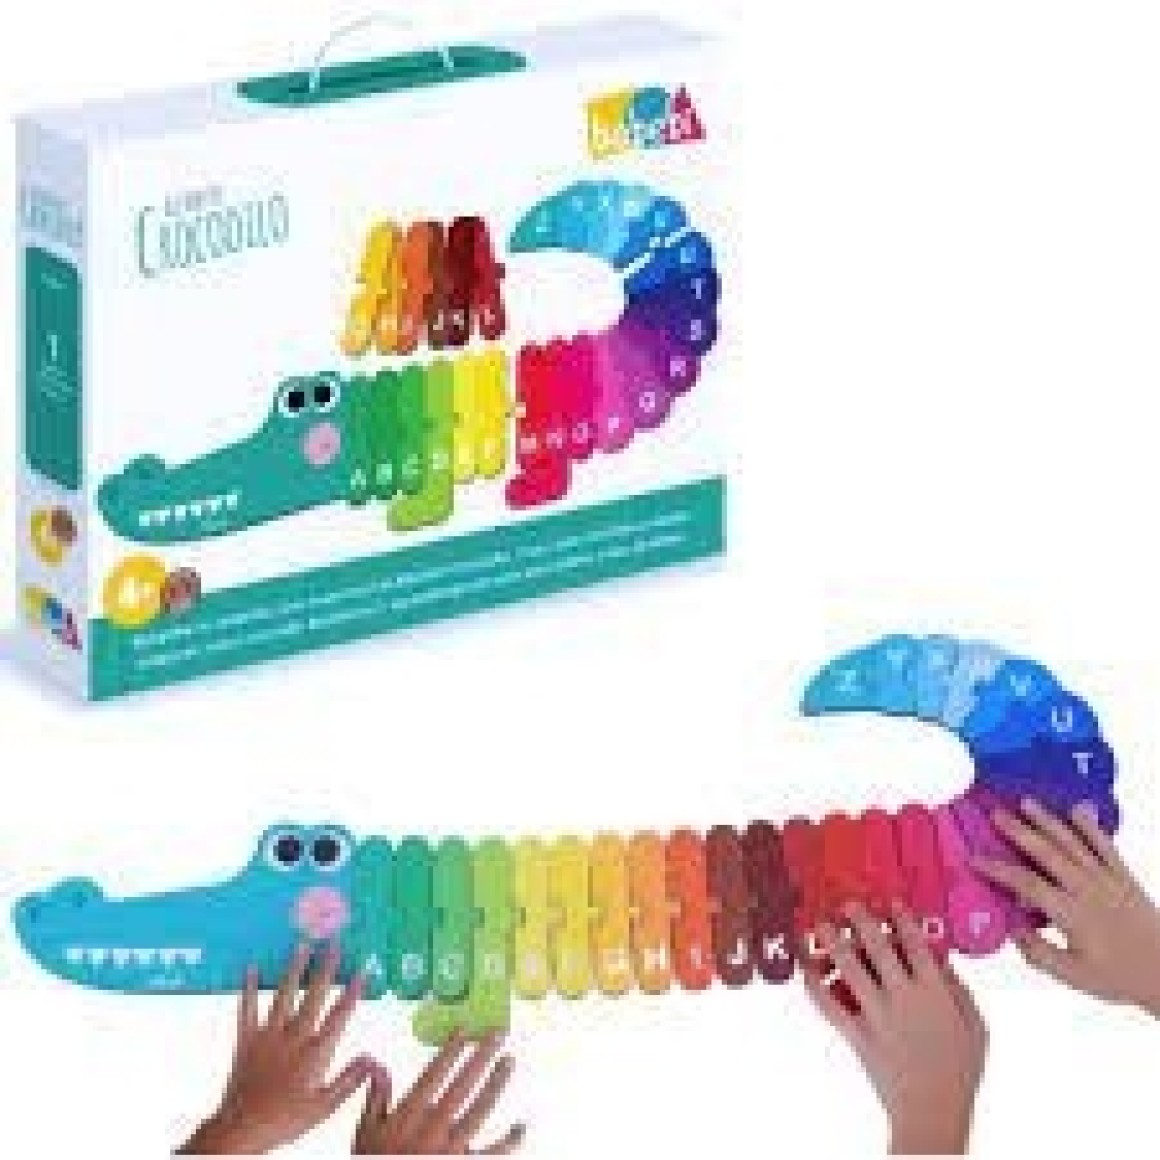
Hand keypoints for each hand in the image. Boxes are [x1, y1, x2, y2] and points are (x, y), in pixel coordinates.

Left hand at [180, 943, 375, 1153]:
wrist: (241, 1129)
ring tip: (303, 946)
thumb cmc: (285, 1121)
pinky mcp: (246, 1039)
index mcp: (315, 1053)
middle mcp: (294, 1037)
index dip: (351, 993)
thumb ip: (349, 1081)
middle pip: (313, 996)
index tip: (362, 971)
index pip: (338, 1016)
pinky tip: (250, 969)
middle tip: (334, 944)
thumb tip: (372, 1058)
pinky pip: (247, 1009)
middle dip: (326, 969)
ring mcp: (268, 1035)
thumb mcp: (324, 1107)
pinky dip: (248, 988)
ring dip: (294, 969)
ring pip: (284, 995)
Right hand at [353, 1032, 524, 1154]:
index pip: (432, 1076)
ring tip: (509, 1061)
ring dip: (496, 1085)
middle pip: (462, 1087)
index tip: (465, 1029)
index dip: (449, 1052)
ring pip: (479, 1112)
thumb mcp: (366, 1132)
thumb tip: (377, 1065)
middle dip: (481, 1058)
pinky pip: (491, 1153)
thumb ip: (375, 1099)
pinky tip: (521, 1126)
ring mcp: (449, 1149)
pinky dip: (509, 1141)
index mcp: (407, 1116)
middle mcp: (431, 1129)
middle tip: (498, 1034)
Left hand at [805, 901, 986, 1154]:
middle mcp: (904, 998)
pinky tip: (807, 970)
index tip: (891, 903)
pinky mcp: (858, 1035)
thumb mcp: (977, 1030)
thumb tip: (945, 963)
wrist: (933, 1113)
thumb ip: (961, 993)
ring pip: (850, 970)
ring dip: (833, 944)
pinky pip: (830, 1006)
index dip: (903, 920)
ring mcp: (878, 1016)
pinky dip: (815, 987)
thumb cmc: (959, 1074)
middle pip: (878, 948)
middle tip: (848, 904)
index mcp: (936, 993)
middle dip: (861, 922)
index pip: (917, 946)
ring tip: (819, 926)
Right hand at [972, 799, 1159, 1016]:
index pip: (1026, 883)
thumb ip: (1039, 953)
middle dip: (1019, 832)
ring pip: (1073, 843)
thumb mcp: (1073, 976)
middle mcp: (1088, 890)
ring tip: (1027, 802)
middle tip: (996, 814)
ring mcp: (1108, 880)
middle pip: (1048, 853)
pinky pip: (1106, 846)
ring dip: (1049, 821)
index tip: (974, 859)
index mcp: (1071, 913)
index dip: (997, 869)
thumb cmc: (1120, 977)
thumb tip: (1012, 929)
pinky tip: (1078, 811)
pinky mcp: (1125, 878)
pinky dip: (1091, 827)